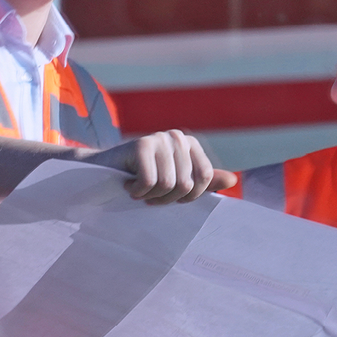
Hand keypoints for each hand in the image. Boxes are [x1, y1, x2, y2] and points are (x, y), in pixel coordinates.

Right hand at [85, 129, 238, 203]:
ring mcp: (160, 138)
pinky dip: (136, 192)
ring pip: (167, 186)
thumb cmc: (142, 179)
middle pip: (186, 185)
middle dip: (165, 199)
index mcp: (190, 145)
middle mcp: (178, 137)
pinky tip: (128, 184)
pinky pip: (149, 182)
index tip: (170, 197)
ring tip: (138, 188)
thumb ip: (202, 181)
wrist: (103, 172)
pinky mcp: (141, 144)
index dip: (188, 197)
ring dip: (150, 196)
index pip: (204, 179)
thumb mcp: (175, 181)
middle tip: (149, 194)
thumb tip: (232, 181)